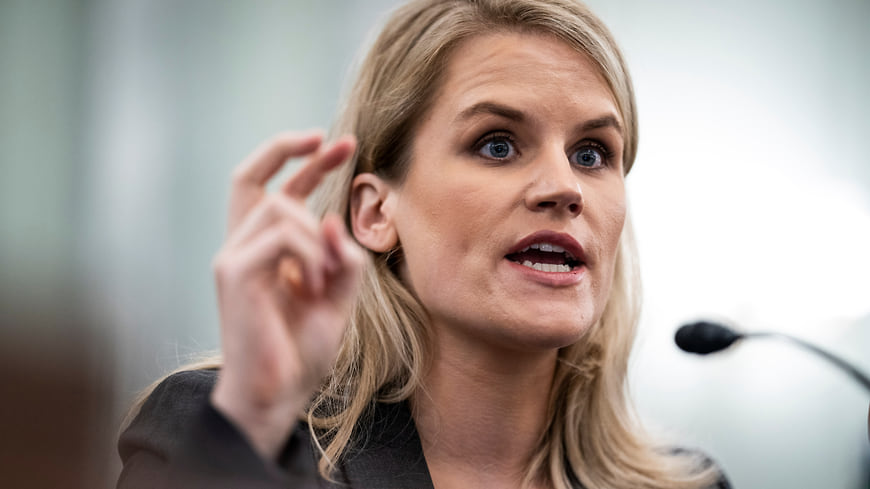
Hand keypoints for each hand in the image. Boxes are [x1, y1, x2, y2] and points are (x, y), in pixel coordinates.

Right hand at [209, 131, 362, 458]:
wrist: (277, 394)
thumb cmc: (301, 351)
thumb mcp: (339, 298)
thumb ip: (342, 258)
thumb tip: (332, 220)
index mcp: (262, 249)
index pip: (271, 187)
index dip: (300, 159)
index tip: (338, 142)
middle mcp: (240, 246)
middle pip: (254, 176)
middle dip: (303, 157)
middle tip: (346, 145)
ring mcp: (233, 257)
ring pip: (280, 206)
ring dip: (317, 237)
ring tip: (325, 281)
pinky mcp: (234, 272)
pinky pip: (281, 235)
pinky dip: (310, 255)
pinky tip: (315, 287)